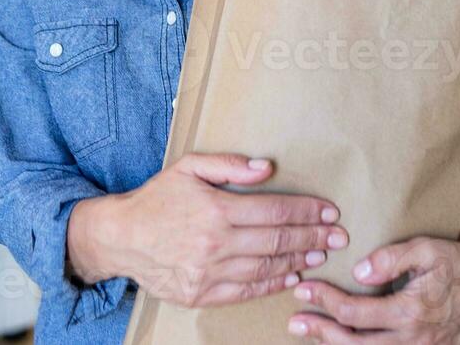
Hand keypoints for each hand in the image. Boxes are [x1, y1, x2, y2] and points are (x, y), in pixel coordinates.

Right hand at [68, 152, 347, 307]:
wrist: (120, 237)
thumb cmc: (157, 198)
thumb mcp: (189, 168)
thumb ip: (229, 165)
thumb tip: (267, 168)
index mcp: (217, 210)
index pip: (276, 211)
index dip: (307, 212)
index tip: (329, 211)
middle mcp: (216, 243)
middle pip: (278, 241)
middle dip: (314, 237)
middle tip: (339, 236)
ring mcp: (209, 273)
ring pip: (266, 267)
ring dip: (299, 260)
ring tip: (321, 254)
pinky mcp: (201, 294)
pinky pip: (246, 290)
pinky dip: (272, 283)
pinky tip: (290, 275)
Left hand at [286, 236, 459, 343]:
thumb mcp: (426, 249)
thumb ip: (390, 258)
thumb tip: (358, 274)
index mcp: (411, 312)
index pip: (354, 313)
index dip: (325, 302)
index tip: (304, 289)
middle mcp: (414, 339)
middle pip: (355, 344)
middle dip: (321, 333)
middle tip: (294, 322)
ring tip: (313, 336)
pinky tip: (346, 344)